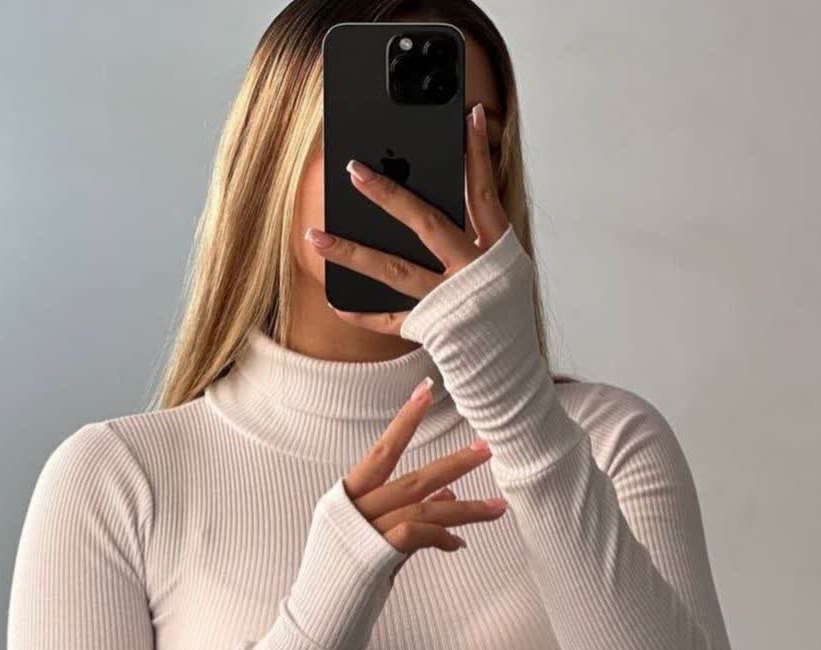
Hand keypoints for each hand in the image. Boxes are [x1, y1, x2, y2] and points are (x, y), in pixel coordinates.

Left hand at [305, 102, 510, 335]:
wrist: (506, 363)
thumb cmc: (504, 308)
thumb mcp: (505, 263)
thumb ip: (480, 226)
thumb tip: (452, 187)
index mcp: (493, 251)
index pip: (483, 194)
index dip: (477, 155)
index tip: (467, 115)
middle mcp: (468, 272)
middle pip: (426, 224)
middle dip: (389, 195)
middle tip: (353, 170)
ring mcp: (445, 300)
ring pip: (394, 270)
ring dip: (351, 252)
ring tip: (315, 236)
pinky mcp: (429, 327)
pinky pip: (388, 320)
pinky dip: (361, 313)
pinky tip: (336, 302)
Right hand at [343, 374, 508, 577]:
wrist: (317, 622)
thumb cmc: (344, 583)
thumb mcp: (375, 542)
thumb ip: (408, 516)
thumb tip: (449, 494)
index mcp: (347, 498)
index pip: (381, 451)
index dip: (405, 420)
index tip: (426, 391)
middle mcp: (352, 509)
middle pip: (413, 477)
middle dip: (454, 462)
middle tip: (487, 447)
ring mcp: (361, 532)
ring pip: (424, 507)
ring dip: (467, 507)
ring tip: (499, 506)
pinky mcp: (373, 556)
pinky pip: (418, 534)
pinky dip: (444, 537)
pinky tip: (459, 544)